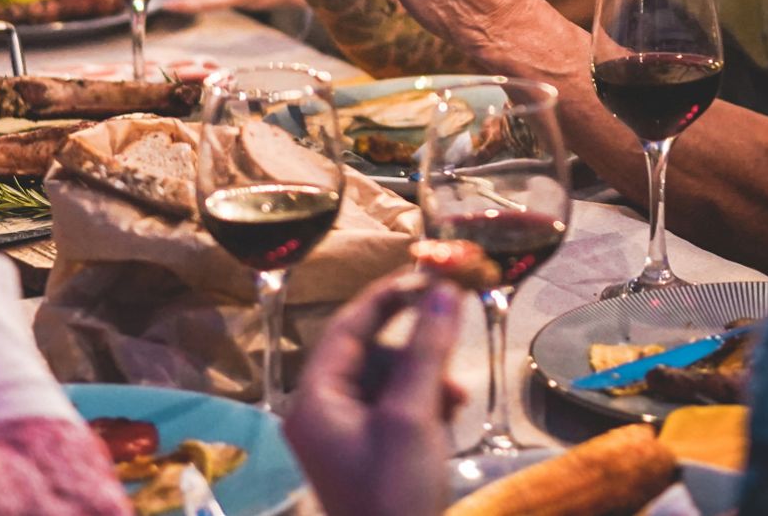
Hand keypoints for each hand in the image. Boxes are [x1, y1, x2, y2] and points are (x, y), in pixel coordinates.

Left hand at [283, 274, 466, 515]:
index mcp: (314, 400)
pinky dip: (424, 406)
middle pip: (371, 353)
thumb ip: (427, 348)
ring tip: (454, 402)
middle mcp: (322, 413)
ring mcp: (346, 436)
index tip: (430, 274)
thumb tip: (445, 289)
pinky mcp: (371, 453)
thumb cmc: (394, 493)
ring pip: (390, 380)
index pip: (347, 326)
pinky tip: (448, 419)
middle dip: (416, 352)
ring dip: (426, 381)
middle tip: (453, 350)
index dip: (389, 296)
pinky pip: (397, 408)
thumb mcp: (412, 416)